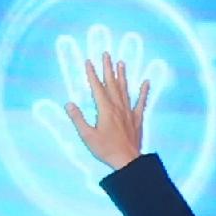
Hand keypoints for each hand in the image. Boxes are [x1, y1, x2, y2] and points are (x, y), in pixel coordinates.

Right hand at [45, 24, 167, 172]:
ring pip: (125, 89)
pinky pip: (141, 102)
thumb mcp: (87, 135)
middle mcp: (118, 107)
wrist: (127, 161)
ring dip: (122, 75)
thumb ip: (78, 118)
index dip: (92, 74)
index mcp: (105, 110)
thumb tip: (68, 104)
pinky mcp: (137, 119)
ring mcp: (129, 112)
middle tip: (106, 54)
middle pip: (112, 84)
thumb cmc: (106, 149)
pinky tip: (146, 82)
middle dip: (108, 68)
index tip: (89, 61)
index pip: (97, 87)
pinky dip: (144, 91)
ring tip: (121, 62)